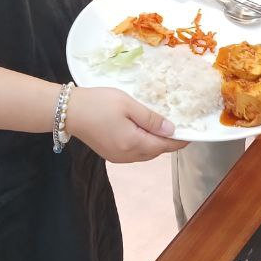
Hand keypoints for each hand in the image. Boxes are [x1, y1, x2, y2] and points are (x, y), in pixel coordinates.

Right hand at [66, 86, 186, 162]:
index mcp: (133, 144)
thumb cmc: (99, 103)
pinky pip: (134, 152)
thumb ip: (151, 119)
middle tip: (180, 127)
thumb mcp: (128, 105)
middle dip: (168, 142)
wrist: (68, 111)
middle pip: (155, 152)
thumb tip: (171, 130)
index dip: (180, 141)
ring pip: (145, 154)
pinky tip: (144, 132)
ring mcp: (117, 157)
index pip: (164, 146)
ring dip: (156, 144)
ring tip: (164, 128)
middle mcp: (126, 156)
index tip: (192, 134)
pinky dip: (143, 144)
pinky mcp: (109, 153)